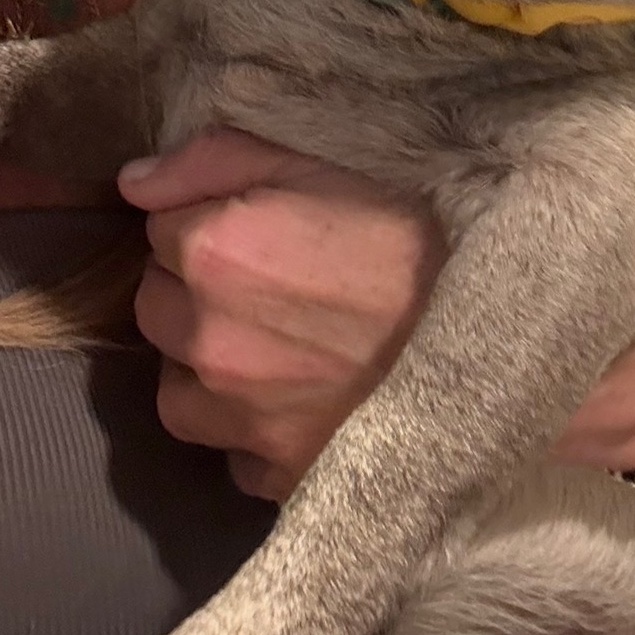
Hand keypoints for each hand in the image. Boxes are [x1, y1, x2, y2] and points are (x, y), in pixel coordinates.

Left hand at [119, 129, 444, 500]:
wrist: (501, 341)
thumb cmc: (417, 235)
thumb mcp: (318, 160)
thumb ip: (212, 159)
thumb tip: (134, 182)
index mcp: (210, 252)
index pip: (159, 230)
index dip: (208, 224)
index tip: (262, 228)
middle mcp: (204, 339)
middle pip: (159, 308)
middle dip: (197, 294)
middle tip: (273, 285)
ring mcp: (235, 418)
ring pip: (180, 389)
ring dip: (210, 368)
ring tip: (280, 349)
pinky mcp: (274, 476)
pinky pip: (234, 454)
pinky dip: (254, 432)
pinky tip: (306, 402)